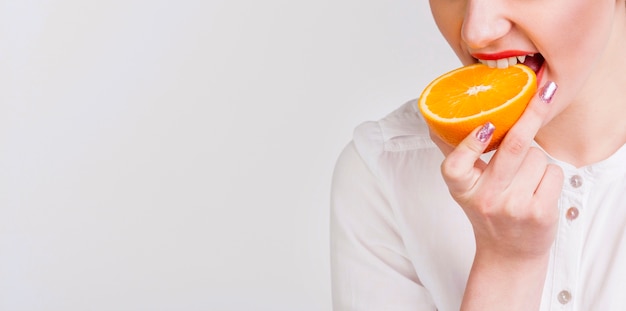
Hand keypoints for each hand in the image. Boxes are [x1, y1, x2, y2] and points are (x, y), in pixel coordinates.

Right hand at [432, 81, 562, 260]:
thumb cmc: (487, 210)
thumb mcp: (463, 186)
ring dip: (535, 159)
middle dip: (532, 114)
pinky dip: (549, 175)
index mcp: (461, 188)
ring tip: (523, 178)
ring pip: (537, 157)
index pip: (456, 164)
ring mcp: (514, 206)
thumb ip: (454, 153)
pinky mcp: (540, 212)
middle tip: (545, 91)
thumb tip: (433, 120)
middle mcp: (486, 198)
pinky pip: (553, 173)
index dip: (471, 143)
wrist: (508, 252)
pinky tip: (538, 189)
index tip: (486, 125)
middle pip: (513, 147)